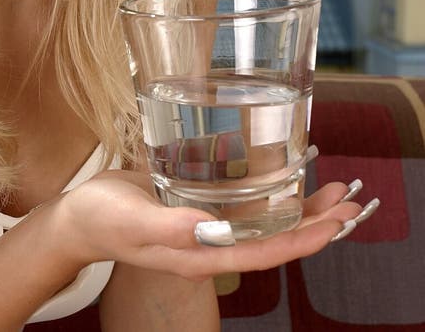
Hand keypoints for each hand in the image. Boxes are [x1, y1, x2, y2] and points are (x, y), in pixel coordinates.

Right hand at [59, 170, 376, 281]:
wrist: (78, 215)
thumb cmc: (103, 219)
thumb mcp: (133, 222)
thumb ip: (169, 227)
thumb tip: (209, 229)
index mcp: (199, 255)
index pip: (261, 252)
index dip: (299, 240)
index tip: (333, 225)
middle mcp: (209, 243)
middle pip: (271, 237)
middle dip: (311, 222)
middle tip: (347, 201)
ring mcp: (204, 224)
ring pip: (261, 218)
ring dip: (296, 204)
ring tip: (329, 187)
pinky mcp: (196, 202)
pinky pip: (239, 198)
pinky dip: (264, 186)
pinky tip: (277, 169)